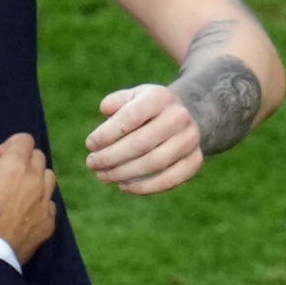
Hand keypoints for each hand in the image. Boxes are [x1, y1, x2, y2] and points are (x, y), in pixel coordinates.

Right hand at [0, 133, 57, 257]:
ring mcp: (45, 203)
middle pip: (38, 158)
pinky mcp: (48, 223)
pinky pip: (49, 204)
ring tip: (17, 195)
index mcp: (15, 166)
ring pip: (48, 179)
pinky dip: (39, 204)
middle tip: (5, 178)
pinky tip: (22, 215)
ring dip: (35, 180)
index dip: (10, 146)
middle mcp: (35, 180)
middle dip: (23, 162)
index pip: (24, 140)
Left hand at [82, 81, 202, 194]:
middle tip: (92, 164)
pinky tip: (124, 186)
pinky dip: (144, 187)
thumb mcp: (132, 98)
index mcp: (161, 97)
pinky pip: (169, 180)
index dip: (107, 133)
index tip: (90, 144)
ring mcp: (190, 139)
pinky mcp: (195, 161)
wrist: (182, 119)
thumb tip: (105, 110)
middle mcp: (179, 117)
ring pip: (154, 163)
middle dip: (111, 157)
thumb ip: (116, 102)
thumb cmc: (146, 111)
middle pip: (141, 143)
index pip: (131, 116)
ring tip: (103, 176)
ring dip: (123, 174)